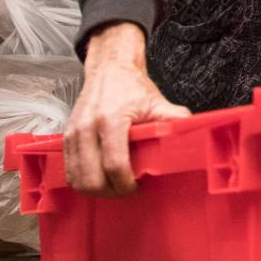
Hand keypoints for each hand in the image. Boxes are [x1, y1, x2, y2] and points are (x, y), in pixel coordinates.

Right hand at [65, 23, 189, 196]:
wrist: (109, 69)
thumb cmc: (131, 87)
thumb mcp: (157, 102)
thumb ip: (175, 119)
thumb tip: (194, 134)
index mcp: (111, 120)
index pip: (115, 165)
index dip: (126, 184)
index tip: (138, 187)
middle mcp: (87, 127)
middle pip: (92, 178)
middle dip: (111, 191)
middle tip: (127, 190)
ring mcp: (73, 133)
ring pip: (77, 179)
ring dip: (96, 190)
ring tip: (114, 186)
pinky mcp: (66, 137)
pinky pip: (69, 170)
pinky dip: (83, 181)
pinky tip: (100, 178)